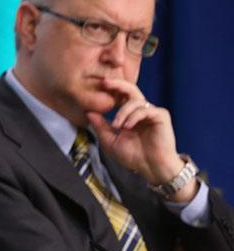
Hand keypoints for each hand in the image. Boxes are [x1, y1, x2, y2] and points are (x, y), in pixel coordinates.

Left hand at [86, 78, 192, 200]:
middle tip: (105, 82)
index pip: (121, 97)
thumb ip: (100, 126)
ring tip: (117, 126)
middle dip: (117, 84)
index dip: (111, 90)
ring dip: (122, 112)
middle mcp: (142, 111)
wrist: (151, 168)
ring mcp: (152, 112)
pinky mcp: (161, 116)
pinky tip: (127, 127)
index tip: (98, 84)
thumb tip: (88, 112)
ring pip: (135, 101)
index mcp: (130, 115)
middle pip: (131, 90)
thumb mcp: (110, 141)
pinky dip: (134, 116)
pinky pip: (145, 109)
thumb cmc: (133, 156)